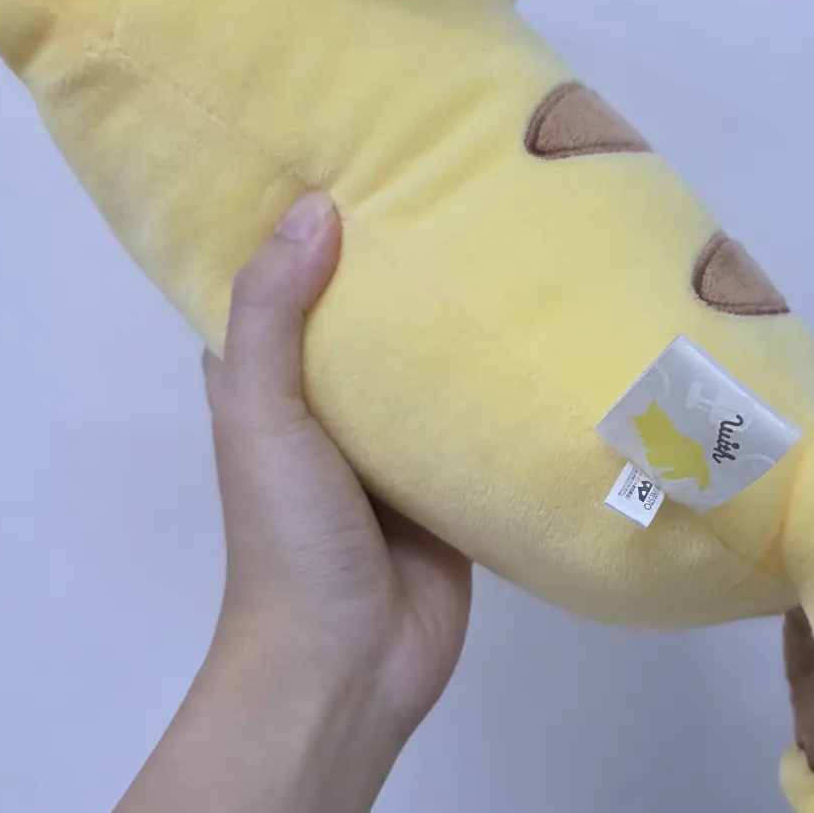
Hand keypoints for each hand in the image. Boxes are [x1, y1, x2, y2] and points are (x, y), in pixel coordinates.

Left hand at [202, 193, 472, 744]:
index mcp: (265, 382)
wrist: (348, 664)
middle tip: (464, 170)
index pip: (279, 281)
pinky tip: (552, 325)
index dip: (303, 221)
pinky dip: (504, 383)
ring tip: (522, 226)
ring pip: (428, 363)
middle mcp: (328, 405)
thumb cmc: (288, 537)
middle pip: (365, 314)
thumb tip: (318, 209)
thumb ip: (275, 314)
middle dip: (403, 258)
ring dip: (461, 317)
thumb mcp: (260, 414)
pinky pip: (479, 421)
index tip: (352, 148)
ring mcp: (394, 448)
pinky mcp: (452, 486)